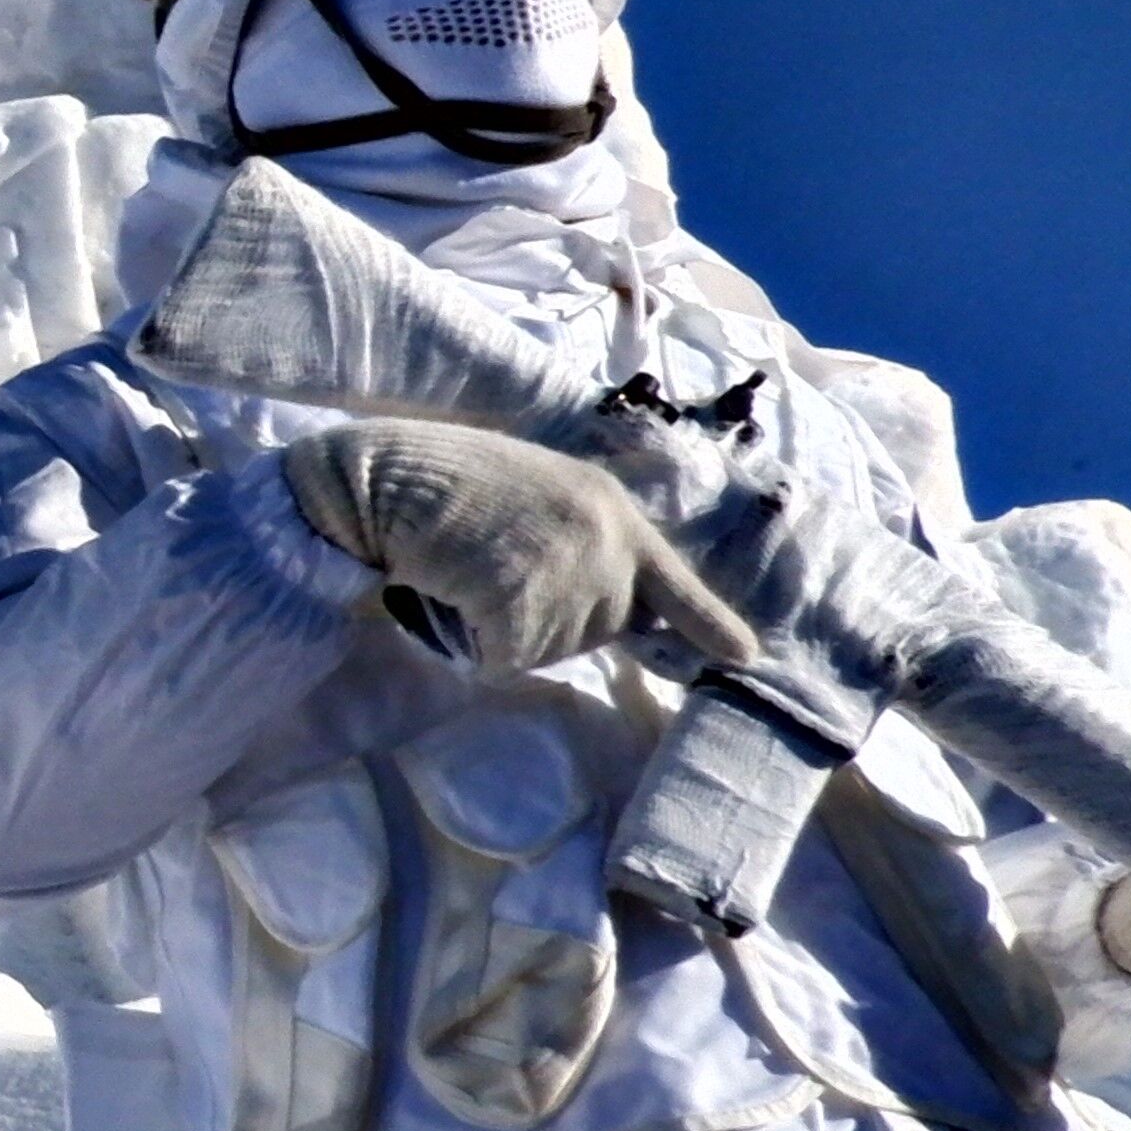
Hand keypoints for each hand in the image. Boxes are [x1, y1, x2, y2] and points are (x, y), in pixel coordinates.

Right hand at [283, 422, 755, 679]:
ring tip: (464, 570)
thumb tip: (612, 610)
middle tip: (488, 567)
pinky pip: (504, 659)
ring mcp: (570, 570)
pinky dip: (470, 642)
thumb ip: (582, 541)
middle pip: (596, 633)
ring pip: (547, 652)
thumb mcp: (537, 494)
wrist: (385, 472)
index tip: (746, 658)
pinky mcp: (526, 600)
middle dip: (544, 621)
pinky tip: (449, 589)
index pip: (671, 583)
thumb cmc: (443, 480)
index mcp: (611, 510)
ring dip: (502, 632)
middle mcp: (607, 540)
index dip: (708, 624)